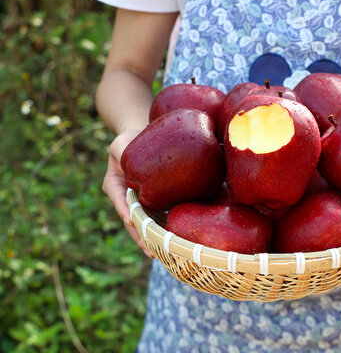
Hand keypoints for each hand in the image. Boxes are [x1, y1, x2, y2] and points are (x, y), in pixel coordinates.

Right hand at [102, 130, 153, 258]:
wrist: (141, 139)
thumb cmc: (130, 140)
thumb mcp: (122, 143)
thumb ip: (123, 151)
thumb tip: (131, 164)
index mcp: (114, 185)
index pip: (119, 200)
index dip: (126, 211)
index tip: (132, 220)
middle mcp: (124, 198)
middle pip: (132, 221)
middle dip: (141, 236)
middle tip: (151, 252)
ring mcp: (137, 203)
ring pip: (144, 225)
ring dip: (152, 240)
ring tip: (163, 254)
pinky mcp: (151, 203)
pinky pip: (156, 219)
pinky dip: (162, 230)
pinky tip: (173, 242)